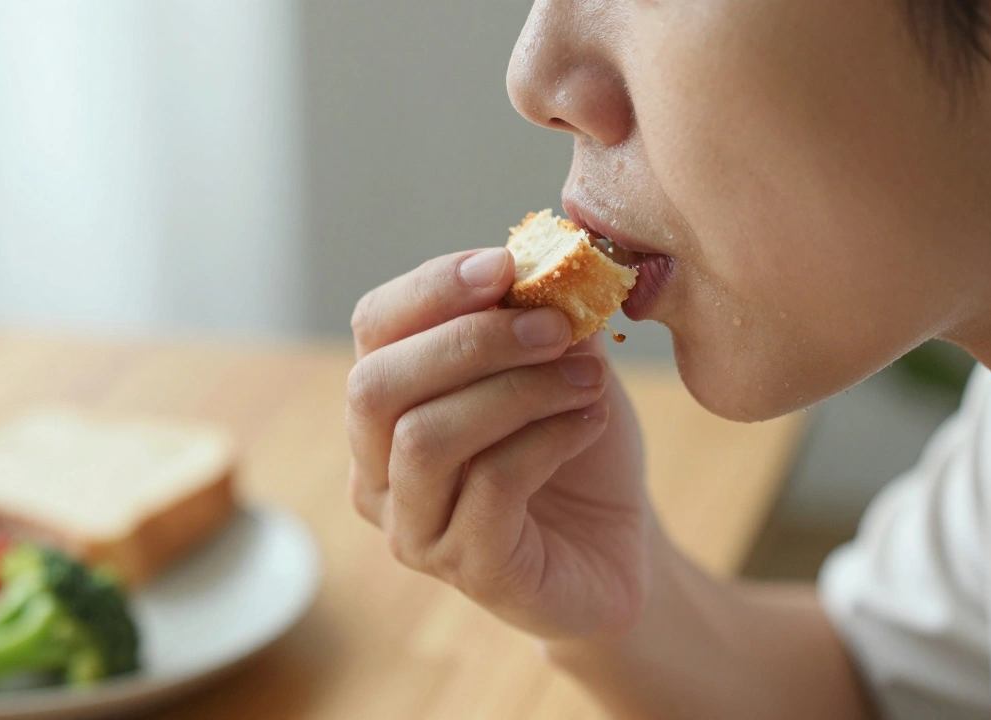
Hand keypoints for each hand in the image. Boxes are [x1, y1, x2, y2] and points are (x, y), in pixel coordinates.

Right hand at [347, 247, 650, 637]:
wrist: (618, 551)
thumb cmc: (576, 452)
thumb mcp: (557, 364)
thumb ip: (536, 315)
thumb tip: (541, 262)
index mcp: (388, 405)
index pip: (373, 327)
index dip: (430, 288)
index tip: (505, 265)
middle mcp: (376, 470)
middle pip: (377, 384)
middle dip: (470, 341)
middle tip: (556, 325)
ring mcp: (414, 527)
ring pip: (426, 437)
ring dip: (517, 391)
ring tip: (588, 376)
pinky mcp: (469, 569)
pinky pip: (490, 487)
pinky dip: (548, 439)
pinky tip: (591, 422)